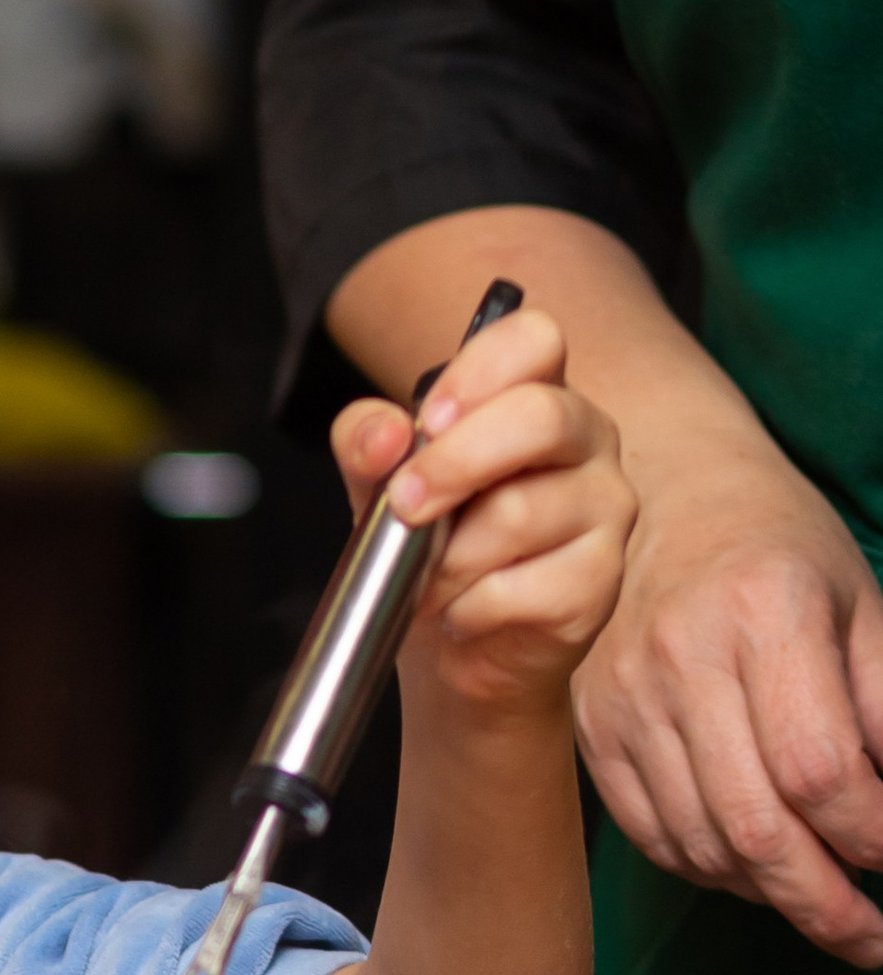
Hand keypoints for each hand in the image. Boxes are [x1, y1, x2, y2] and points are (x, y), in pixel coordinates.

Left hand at [330, 300, 632, 722]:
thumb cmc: (432, 541)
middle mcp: (586, 440)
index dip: (478, 372)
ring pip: (520, 514)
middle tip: (404, 506)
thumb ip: (369, 443)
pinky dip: (470, 606)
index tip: (426, 422)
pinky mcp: (602, 581)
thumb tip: (385, 435)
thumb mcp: (381, 481)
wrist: (458, 636)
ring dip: (448, 557)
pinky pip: (524, 587)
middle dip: (454, 463)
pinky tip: (462, 610)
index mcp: (536, 393)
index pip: (535, 338)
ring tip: (428, 578)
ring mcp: (606, 508)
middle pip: (541, 416)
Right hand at [571, 424, 882, 967]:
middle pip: (756, 827)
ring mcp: (622, 699)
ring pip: (702, 846)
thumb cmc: (779, 551)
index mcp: (762, 613)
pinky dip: (713, 873)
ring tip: (824, 904)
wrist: (664, 499)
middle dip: (827, 904)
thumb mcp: (862, 603)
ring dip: (774, 896)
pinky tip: (756, 870)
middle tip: (874, 936)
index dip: (873, 836)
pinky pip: (655, 836)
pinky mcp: (590, 730)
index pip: (821, 771)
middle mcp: (680, 659)